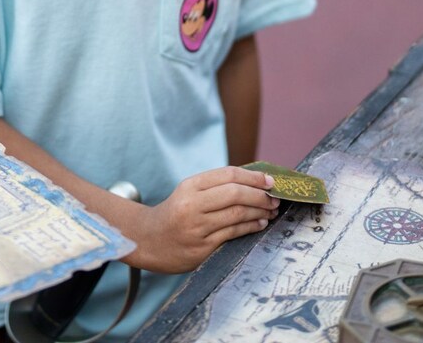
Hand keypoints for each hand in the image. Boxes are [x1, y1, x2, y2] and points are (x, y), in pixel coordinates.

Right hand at [127, 167, 278, 273]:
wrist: (147, 240)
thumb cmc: (175, 213)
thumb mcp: (188, 192)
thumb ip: (216, 186)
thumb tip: (255, 182)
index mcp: (189, 186)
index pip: (228, 175)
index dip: (253, 177)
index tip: (271, 180)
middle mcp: (192, 205)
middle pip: (235, 194)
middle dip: (260, 195)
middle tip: (275, 197)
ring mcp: (197, 228)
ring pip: (237, 214)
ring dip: (260, 212)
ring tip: (271, 210)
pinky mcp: (202, 248)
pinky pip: (233, 234)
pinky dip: (251, 227)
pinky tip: (260, 223)